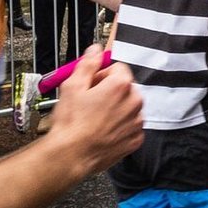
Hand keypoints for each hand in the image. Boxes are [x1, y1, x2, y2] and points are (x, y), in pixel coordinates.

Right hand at [48, 47, 142, 173]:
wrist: (71, 156)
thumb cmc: (70, 124)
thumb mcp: (72, 87)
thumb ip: (87, 65)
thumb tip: (95, 50)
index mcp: (121, 85)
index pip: (118, 68)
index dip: (102, 75)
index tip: (91, 84)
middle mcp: (135, 102)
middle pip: (125, 87)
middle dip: (110, 91)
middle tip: (90, 102)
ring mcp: (137, 121)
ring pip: (129, 107)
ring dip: (116, 109)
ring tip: (94, 119)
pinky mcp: (136, 138)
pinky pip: (131, 126)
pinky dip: (120, 127)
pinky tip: (103, 131)